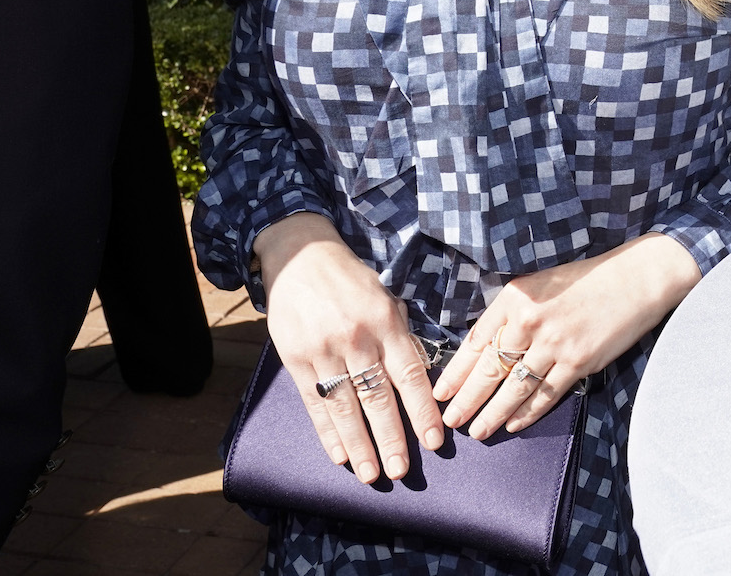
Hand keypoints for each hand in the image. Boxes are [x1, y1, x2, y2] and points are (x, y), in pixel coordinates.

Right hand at [255, 213, 444, 482]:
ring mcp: (323, 350)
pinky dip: (327, 432)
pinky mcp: (295, 359)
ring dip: (359, 444)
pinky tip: (339, 455)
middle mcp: (356, 338)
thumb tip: (422, 377)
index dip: (422, 410)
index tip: (434, 441)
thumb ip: (402, 335)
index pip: (410, 374)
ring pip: (345, 406)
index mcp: (385, 321)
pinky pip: (314, 403)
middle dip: (391, 437)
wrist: (300, 257)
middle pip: (377, 397)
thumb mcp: (385, 296)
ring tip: (371, 474)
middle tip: (401, 471)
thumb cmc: (351, 281)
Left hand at [434, 233, 698, 438]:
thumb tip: (487, 350)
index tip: (440, 393)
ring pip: (513, 388)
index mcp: (515, 297)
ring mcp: (554, 343)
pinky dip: (527, 413)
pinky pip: (545, 394)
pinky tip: (513, 425)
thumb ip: (514, 314)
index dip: (455, 372)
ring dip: (492, 413)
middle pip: (489, 369)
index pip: (475, 341)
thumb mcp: (541, 285)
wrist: (636, 278)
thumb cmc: (588, 280)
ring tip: (477, 431)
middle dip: (466, 400)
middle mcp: (530, 320)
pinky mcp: (578, 362)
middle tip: (450, 422)